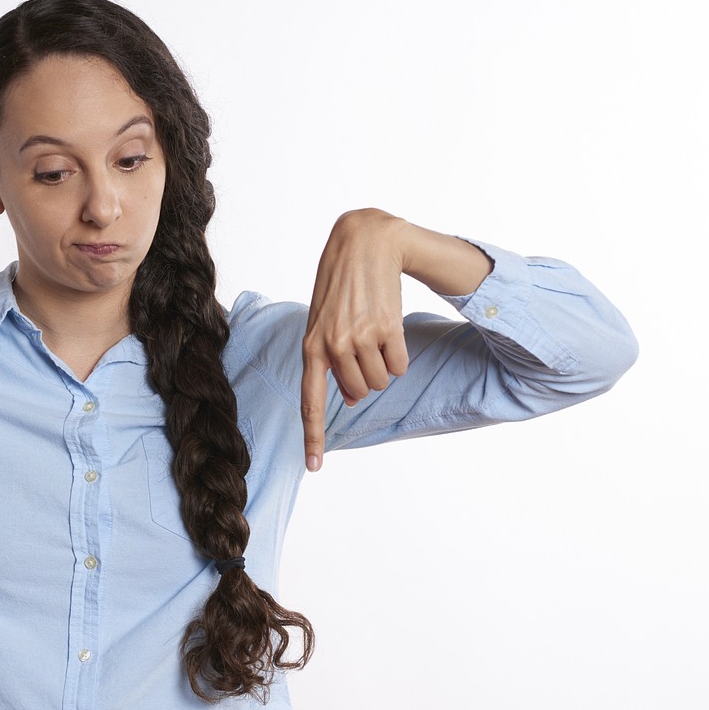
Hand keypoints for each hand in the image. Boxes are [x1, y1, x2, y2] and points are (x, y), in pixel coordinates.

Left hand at [300, 208, 410, 471]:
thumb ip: (329, 360)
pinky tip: (390, 328)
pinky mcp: (387, 330)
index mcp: (310, 347)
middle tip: (364, 347)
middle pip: (357, 394)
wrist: (364, 243)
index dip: (312, 436)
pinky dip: (400, 355)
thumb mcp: (323, 322)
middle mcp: (332, 347)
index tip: (314, 467)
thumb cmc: (341, 285)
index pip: (310, 402)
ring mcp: (359, 339)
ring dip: (384, 366)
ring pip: (381, 382)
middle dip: (365, 379)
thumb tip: (349, 399)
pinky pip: (400, 366)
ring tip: (375, 333)